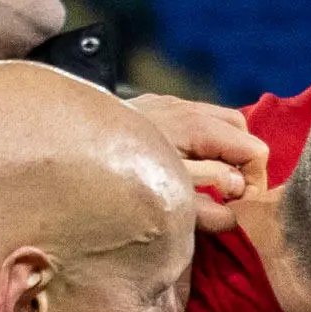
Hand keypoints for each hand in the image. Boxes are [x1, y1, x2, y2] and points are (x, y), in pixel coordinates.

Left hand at [127, 92, 267, 228]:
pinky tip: (180, 161)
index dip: (253, 181)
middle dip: (242, 160)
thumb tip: (236, 206)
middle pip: (241, 128)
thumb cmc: (115, 175)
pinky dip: (197, 141)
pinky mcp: (149, 108)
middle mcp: (186, 109)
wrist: (57, 142)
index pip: (253, 150)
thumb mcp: (165, 198)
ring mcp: (167, 105)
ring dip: (220, 150)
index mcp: (197, 128)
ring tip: (206, 178)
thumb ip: (205, 202)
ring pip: (217, 120)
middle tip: (227, 192)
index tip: (237, 205)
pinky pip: (190, 118)